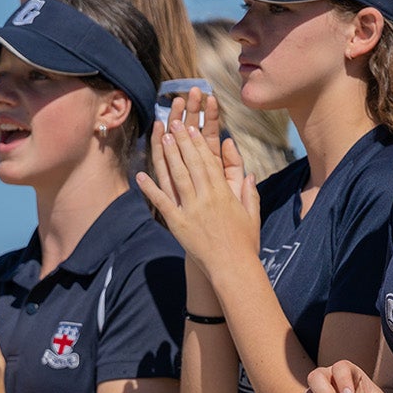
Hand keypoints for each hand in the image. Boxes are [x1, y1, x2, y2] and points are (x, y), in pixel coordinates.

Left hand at [135, 101, 260, 277]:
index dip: (198, 144)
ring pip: (177, 178)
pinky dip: (150, 189)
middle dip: (182, 142)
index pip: (208, 163)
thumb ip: (249, 192)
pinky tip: (140, 176)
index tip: (192, 129)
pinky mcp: (178, 225)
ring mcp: (190, 211)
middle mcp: (206, 198)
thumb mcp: (252, 215)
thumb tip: (249, 173)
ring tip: (162, 139)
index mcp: (223, 194)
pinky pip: (162, 204)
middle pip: (191, 164)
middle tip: (174, 124)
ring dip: (169, 157)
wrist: (233, 268)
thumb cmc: (246, 243)